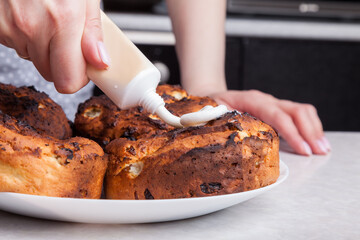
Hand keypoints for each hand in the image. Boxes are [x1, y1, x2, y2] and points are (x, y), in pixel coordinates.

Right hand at [0, 0, 108, 92]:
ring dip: (44, 48)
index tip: (84, 67)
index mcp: (63, 21)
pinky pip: (18, 46)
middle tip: (68, 40)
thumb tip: (100, 62)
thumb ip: (93, 33)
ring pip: (34, 60)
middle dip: (62, 63)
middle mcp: (34, 28)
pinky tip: (32, 16)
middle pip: (51, 74)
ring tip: (49, 20)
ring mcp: (12, 28)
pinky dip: (27, 37)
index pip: (69, 81)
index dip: (78, 78)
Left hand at [210, 90, 330, 155]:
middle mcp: (266, 100)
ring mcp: (273, 104)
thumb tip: (233, 138)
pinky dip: (309, 127)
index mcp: (252, 100)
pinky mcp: (276, 109)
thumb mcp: (213, 113)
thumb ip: (223, 122)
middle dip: (310, 132)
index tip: (303, 150)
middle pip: (296, 110)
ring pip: (301, 110)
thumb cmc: (212, 106)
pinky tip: (314, 140)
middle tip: (319, 151)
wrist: (212, 96)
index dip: (292, 133)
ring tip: (322, 148)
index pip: (278, 115)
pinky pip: (298, 115)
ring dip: (314, 129)